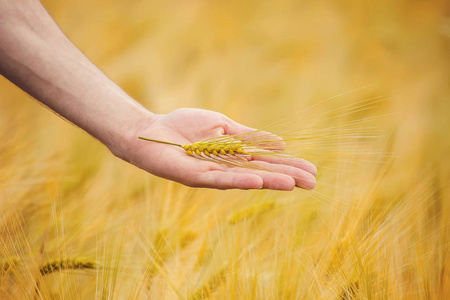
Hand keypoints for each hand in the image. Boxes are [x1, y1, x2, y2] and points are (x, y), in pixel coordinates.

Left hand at [119, 108, 316, 189]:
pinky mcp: (195, 176)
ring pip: (245, 178)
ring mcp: (212, 174)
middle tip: (313, 183)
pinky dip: (239, 179)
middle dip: (286, 177)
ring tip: (292, 184)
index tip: (312, 171)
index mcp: (234, 155)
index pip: (267, 161)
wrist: (153, 131)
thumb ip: (247, 135)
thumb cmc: (184, 127)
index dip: (289, 166)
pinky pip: (219, 179)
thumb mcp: (222, 127)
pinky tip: (257, 180)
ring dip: (269, 181)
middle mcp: (227, 168)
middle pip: (261, 172)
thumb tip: (281, 143)